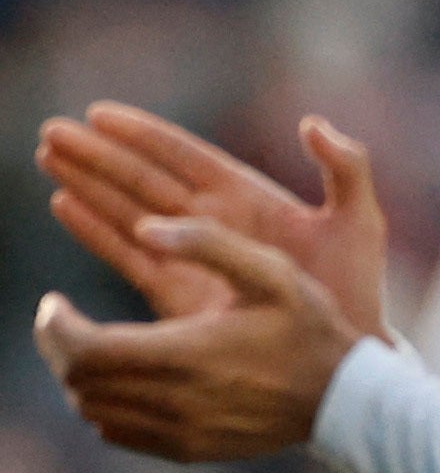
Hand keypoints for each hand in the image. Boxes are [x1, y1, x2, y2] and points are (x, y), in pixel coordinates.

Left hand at [34, 217, 364, 461]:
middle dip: (60, 348)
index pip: (84, 349)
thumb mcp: (272, 271)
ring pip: (93, 411)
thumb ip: (208, 241)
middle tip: (63, 321)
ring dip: (81, 379)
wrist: (347, 399)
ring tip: (92, 347)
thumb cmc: (311, 328)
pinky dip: (104, 407)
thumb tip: (143, 227)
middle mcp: (175, 401)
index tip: (55, 304)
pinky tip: (122, 381)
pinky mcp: (187, 450)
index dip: (55, 327)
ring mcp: (180, 432)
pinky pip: (119, 434)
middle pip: (80, 382)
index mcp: (186, 354)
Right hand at [37, 105, 386, 338]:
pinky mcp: (180, 293)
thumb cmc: (359, 290)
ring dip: (88, 184)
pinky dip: (97, 231)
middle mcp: (214, 222)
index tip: (99, 113)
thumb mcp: (360, 223)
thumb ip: (347, 169)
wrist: (345, 358)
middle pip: (144, 178)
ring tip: (48, 157)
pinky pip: (129, 255)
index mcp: (250, 198)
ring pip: (128, 210)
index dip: (143, 134)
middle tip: (51, 131)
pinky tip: (65, 206)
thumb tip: (311, 124)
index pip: (184, 157)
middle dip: (99, 155)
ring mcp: (194, 256)